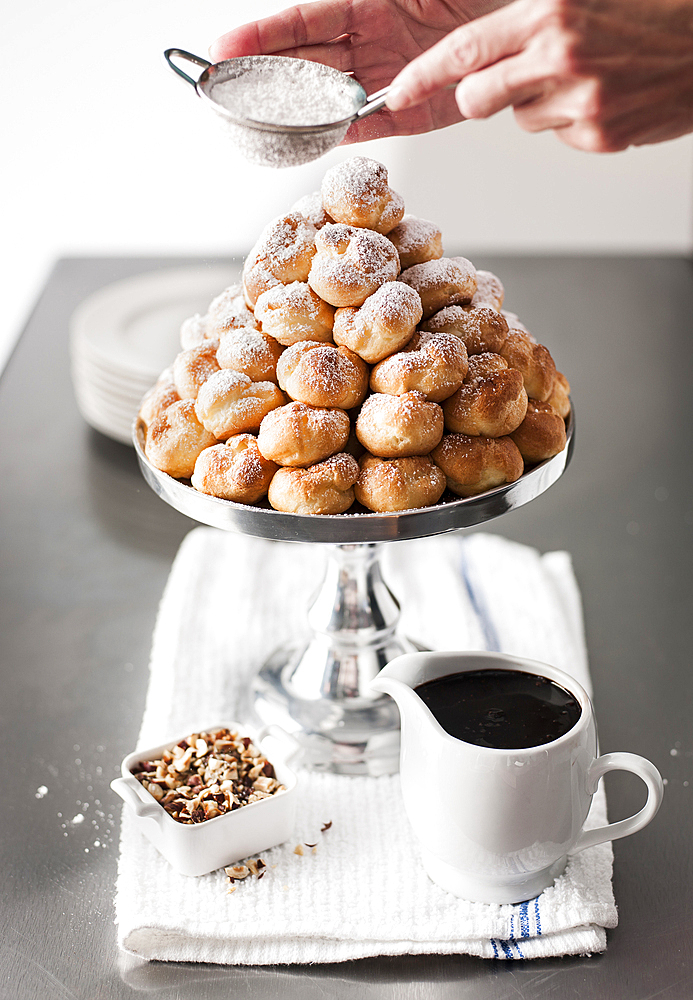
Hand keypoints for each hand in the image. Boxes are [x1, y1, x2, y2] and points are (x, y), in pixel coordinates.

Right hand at [209, 0, 503, 141]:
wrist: (525, 30)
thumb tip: (327, 8)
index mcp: (367, 0)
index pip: (304, 19)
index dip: (264, 35)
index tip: (225, 48)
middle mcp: (370, 39)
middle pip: (305, 61)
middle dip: (264, 75)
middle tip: (224, 91)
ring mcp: (386, 76)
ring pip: (327, 97)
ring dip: (292, 110)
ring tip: (253, 122)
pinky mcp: (409, 112)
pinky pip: (364, 126)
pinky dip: (336, 134)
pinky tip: (305, 141)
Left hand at [386, 0, 692, 150]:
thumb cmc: (655, 9)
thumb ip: (530, 19)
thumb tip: (482, 51)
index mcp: (551, 12)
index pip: (465, 51)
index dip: (423, 76)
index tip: (397, 91)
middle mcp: (560, 56)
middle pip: (476, 100)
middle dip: (479, 98)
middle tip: (504, 83)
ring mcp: (581, 101)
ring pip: (521, 119)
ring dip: (539, 102)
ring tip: (585, 74)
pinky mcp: (599, 135)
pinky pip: (560, 134)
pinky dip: (574, 120)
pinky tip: (607, 93)